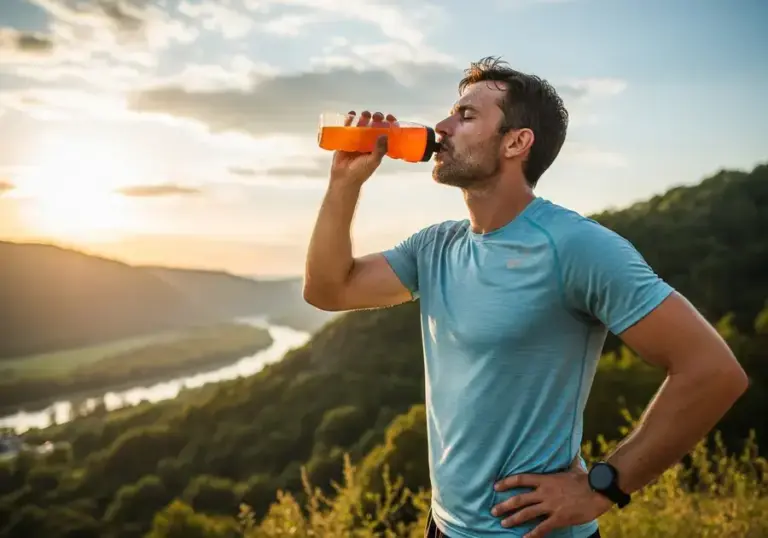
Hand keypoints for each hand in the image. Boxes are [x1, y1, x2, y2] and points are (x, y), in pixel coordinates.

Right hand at [329, 110, 395, 186]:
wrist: (344, 178)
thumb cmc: (361, 171)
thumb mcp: (373, 161)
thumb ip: (380, 149)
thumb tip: (385, 134)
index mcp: (378, 147)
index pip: (386, 133)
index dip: (389, 124)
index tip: (389, 118)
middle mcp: (368, 142)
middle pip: (374, 127)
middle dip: (376, 119)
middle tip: (376, 116)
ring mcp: (357, 140)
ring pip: (362, 125)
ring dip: (364, 118)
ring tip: (365, 114)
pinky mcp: (346, 140)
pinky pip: (348, 128)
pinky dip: (349, 120)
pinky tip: (352, 114)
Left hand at [490, 460, 612, 537]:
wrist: (599, 490)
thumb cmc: (586, 478)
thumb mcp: (572, 467)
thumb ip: (567, 462)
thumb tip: (571, 453)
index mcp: (546, 479)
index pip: (521, 479)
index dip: (506, 482)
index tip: (496, 486)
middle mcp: (545, 493)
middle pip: (519, 499)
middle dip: (504, 505)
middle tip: (493, 510)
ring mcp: (551, 506)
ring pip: (527, 514)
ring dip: (513, 519)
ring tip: (503, 523)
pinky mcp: (559, 518)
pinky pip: (542, 528)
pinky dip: (532, 534)